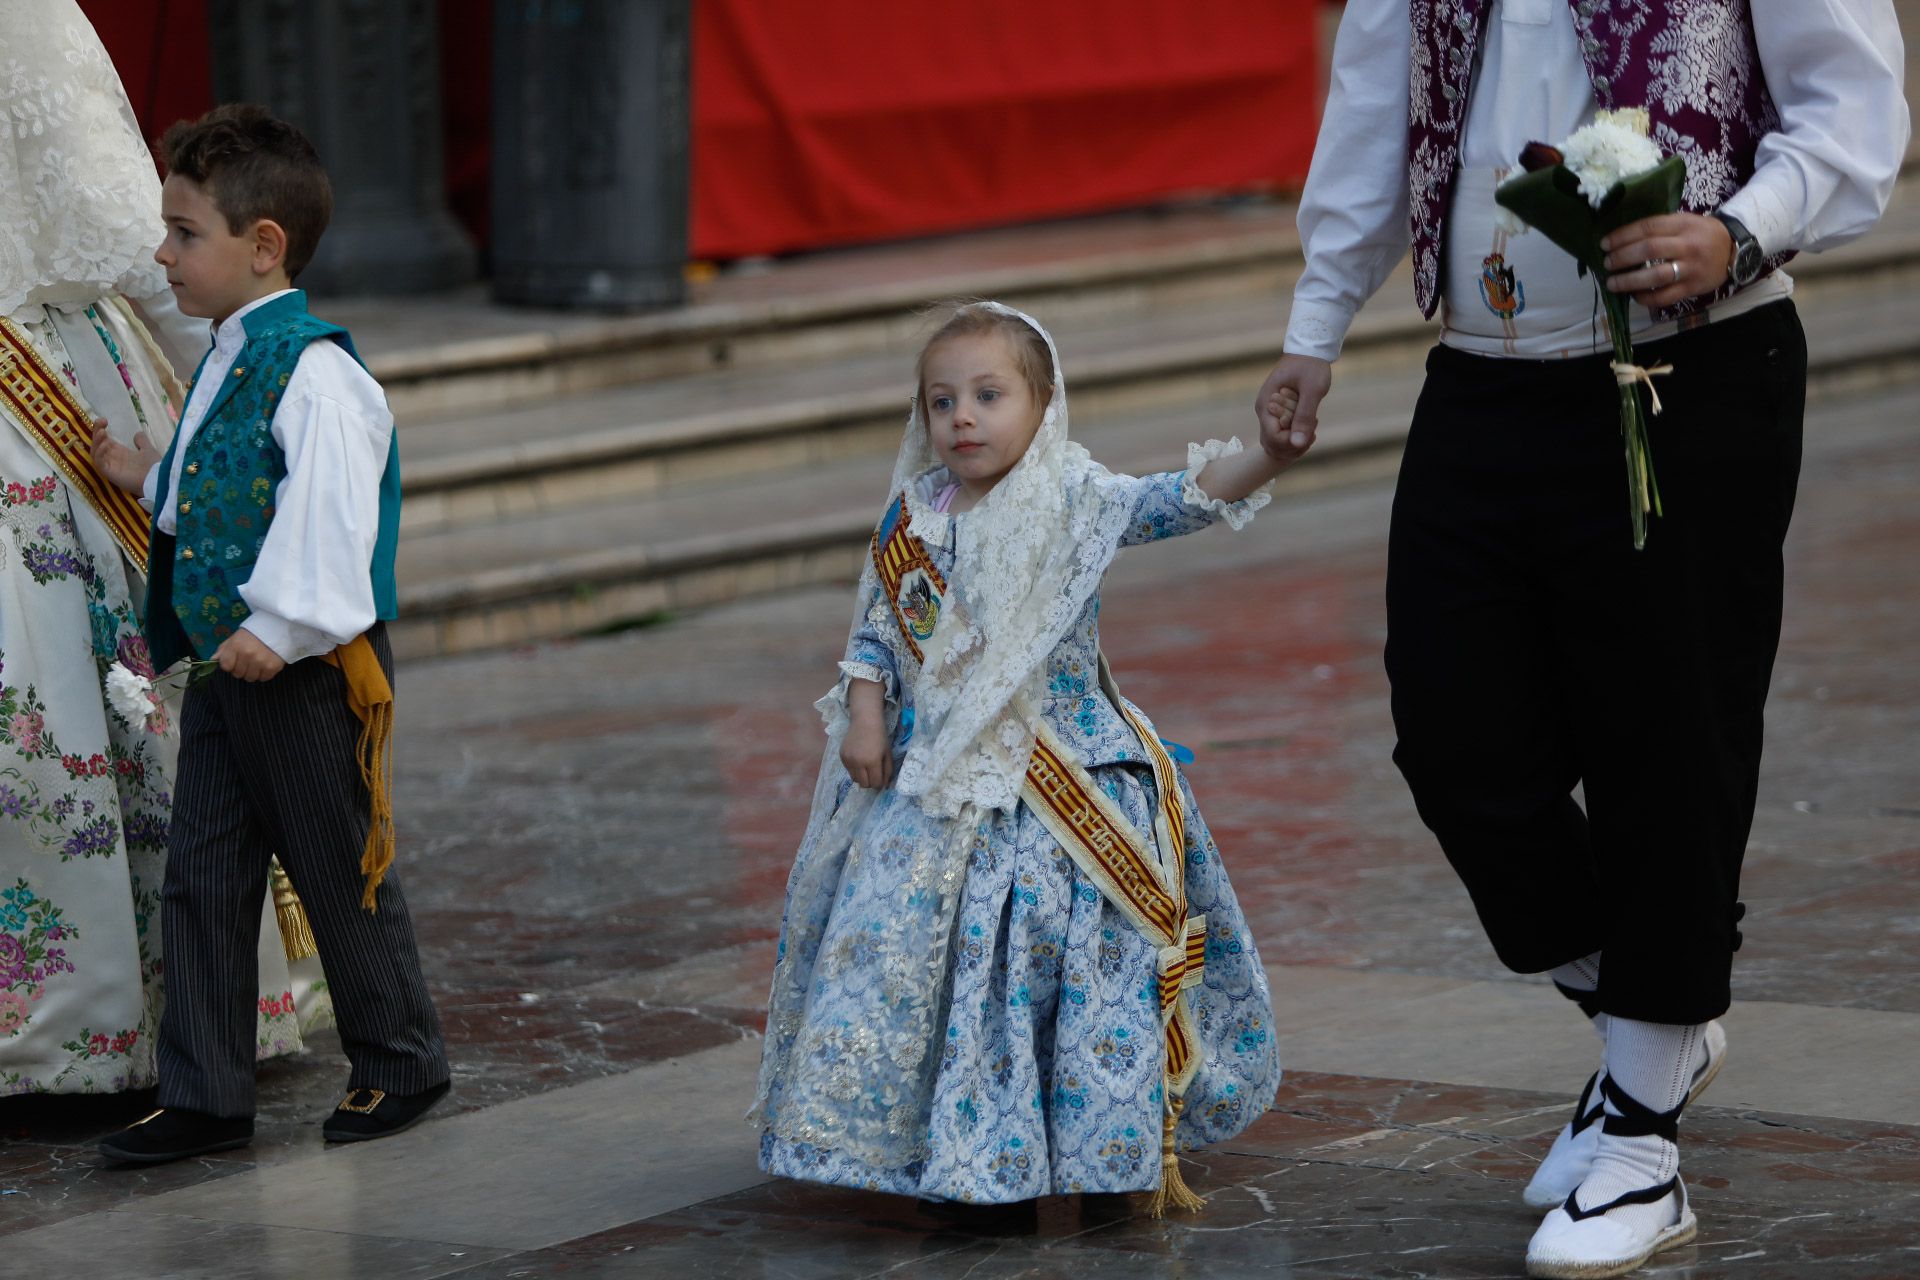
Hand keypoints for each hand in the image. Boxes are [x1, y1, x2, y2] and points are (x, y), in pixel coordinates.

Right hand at [89, 417, 161, 494]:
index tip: (104, 420)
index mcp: (120, 453)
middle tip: (100, 422)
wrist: (159, 480)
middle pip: (97, 445)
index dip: (100, 430)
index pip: (104, 440)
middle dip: (96, 433)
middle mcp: (113, 459)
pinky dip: (100, 454)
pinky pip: (99, 464)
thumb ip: (142, 442)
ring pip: (95, 453)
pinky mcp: (110, 474)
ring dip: (96, 442)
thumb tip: (138, 433)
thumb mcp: (148, 450)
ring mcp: (110, 467)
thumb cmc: (154, 466)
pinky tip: (105, 445)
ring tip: (102, 432)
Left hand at [213, 630, 285, 681]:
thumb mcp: (235, 638)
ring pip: (250, 678)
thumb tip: (212, 660)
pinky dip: (264, 673)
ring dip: (253, 673)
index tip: (235, 660)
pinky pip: (264, 678)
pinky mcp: (272, 667)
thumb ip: (223, 649)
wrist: (277, 627)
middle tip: (248, 661)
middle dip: (241, 669)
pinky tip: (266, 664)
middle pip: (238, 674)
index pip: (226, 666)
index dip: (230, 664)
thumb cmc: (253, 633)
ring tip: (257, 663)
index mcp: (236, 646)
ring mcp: (260, 662)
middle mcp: (247, 655)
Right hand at [839, 711, 892, 789]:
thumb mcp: (888, 754)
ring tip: (866, 767)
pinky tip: (859, 759)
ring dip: (861, 777)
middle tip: (874, 775)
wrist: (865, 721)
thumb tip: (884, 785)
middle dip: (870, 783)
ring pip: (854, 779)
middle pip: (864, 784)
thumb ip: (888, 771)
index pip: (875, 783)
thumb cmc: (880, 737)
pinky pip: (848, 770)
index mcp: (872, 761)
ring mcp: (848, 760)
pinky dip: (854, 769)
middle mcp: (858, 762)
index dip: (879, 784)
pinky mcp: (842, 756)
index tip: (881, 778)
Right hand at [1256, 354, 1331, 461]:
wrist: (1309, 350)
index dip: (1293, 440)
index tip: (1312, 428)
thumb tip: (1298, 443)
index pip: (1273, 438)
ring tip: (1313, 425)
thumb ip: (1304, 416)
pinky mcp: (1276, 413)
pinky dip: (1296, 435)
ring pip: (1276, 443)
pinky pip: (1281, 434)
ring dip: (1296, 441)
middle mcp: (1263, 411)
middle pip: (1272, 444)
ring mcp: (1268, 413)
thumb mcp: (1312, 390)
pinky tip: (1309, 424)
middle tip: (1314, 427)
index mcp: (1266, 405)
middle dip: (1295, 443)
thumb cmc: (1311, 366)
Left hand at [1602, 212, 1732, 308]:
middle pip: (1649, 250)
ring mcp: (1691, 268)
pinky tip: (1634, 296)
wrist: (1734, 249)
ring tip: (1612, 283)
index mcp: (1682, 224)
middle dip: (1622, 257)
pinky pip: (1665, 296)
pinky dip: (1645, 298)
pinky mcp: (1693, 287)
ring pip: (1656, 276)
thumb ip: (1658, 228)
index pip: (1647, 227)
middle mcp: (1687, 245)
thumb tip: (1620, 239)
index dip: (1622, 236)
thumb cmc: (1700, 234)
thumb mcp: (1683, 222)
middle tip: (1606, 263)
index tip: (1604, 244)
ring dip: (1629, 281)